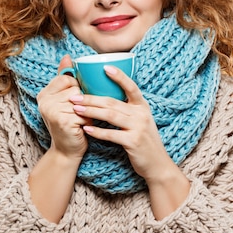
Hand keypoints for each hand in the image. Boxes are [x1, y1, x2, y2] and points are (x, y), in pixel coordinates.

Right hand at [36, 55, 91, 160]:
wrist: (66, 151)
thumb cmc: (69, 124)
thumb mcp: (64, 100)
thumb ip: (64, 78)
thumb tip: (67, 57)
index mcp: (44, 94)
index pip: (67, 78)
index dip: (77, 88)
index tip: (75, 101)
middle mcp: (44, 101)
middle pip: (75, 88)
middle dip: (83, 100)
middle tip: (78, 114)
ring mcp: (52, 111)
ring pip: (82, 99)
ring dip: (87, 110)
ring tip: (80, 120)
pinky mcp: (63, 121)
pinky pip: (84, 112)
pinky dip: (88, 120)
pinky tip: (82, 127)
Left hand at [69, 65, 171, 182]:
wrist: (157, 164)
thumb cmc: (144, 141)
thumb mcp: (140, 121)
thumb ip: (127, 109)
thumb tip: (106, 98)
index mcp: (142, 106)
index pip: (131, 87)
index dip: (119, 76)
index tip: (105, 67)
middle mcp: (141, 114)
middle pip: (113, 102)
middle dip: (91, 98)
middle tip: (74, 96)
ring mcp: (138, 128)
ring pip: (110, 115)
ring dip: (91, 111)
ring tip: (76, 109)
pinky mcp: (133, 142)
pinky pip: (112, 134)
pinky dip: (98, 131)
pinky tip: (86, 128)